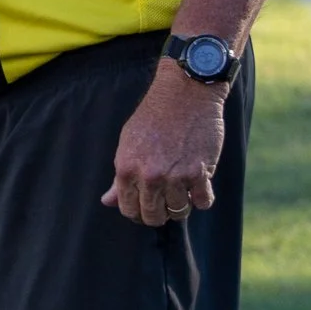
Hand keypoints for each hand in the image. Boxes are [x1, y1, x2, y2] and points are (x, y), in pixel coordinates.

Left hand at [102, 64, 226, 226]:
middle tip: (164, 202)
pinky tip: (199, 185)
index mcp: (126, 169)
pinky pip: (203, 202)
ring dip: (181, 205)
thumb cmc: (153, 116)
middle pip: (153, 216)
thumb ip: (120, 177)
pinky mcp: (200, 172)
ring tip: (182, 190)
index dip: (137, 211)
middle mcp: (149, 176)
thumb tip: (107, 201)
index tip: (145, 206)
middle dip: (158, 214)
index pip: (128, 209)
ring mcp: (175, 176)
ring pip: (179, 211)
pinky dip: (202, 198)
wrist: (185, 93)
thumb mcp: (128, 143)